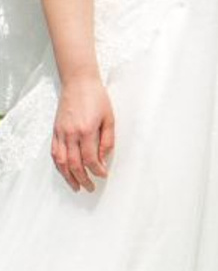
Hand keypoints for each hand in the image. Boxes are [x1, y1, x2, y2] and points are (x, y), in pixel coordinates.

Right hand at [51, 71, 113, 192]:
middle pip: (74, 164)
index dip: (97, 170)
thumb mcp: (109, 118)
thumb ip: (108, 139)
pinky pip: (54, 152)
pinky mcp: (55, 130)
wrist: (79, 83)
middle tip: (90, 188)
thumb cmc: (97, 98)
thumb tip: (105, 158)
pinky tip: (64, 171)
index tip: (103, 176)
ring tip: (76, 186)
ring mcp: (60, 133)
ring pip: (61, 161)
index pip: (90, 159)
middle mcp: (71, 134)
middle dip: (83, 178)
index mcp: (86, 131)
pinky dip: (59, 164)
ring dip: (68, 176)